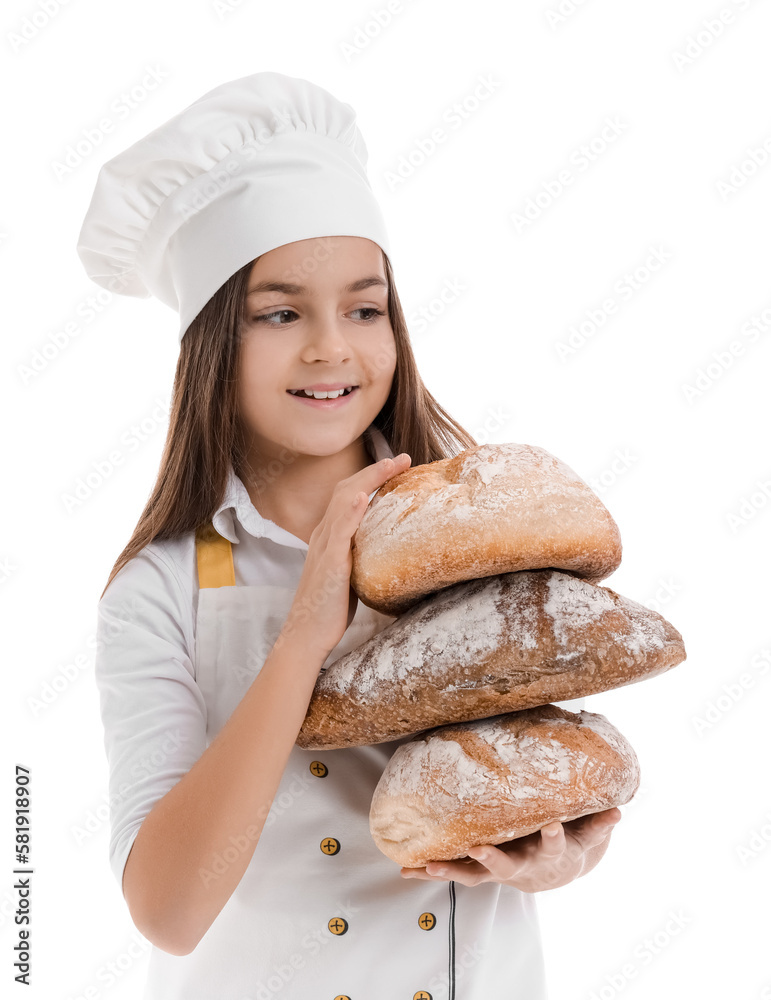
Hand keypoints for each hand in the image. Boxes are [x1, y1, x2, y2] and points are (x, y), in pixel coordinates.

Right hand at [280, 452, 410, 657]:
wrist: (307, 634)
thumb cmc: (329, 608)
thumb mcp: (349, 573)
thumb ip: (360, 555)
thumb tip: (385, 548)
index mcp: (330, 536)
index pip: (351, 496)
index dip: (373, 477)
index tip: (398, 466)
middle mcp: (324, 534)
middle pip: (348, 490)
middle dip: (376, 470)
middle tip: (403, 458)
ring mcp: (325, 547)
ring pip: (344, 502)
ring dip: (368, 479)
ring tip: (390, 464)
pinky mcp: (329, 563)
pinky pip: (339, 531)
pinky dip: (351, 511)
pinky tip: (365, 497)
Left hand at [400, 808, 621, 891]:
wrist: (553, 874)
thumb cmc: (570, 845)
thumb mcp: (588, 836)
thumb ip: (599, 823)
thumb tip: (619, 809)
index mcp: (549, 853)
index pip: (556, 845)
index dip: (555, 836)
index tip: (553, 824)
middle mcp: (522, 866)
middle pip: (506, 866)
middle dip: (492, 858)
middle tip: (478, 849)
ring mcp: (499, 870)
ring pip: (473, 875)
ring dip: (450, 870)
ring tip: (427, 866)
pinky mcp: (480, 870)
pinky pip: (454, 872)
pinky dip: (430, 870)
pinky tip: (406, 869)